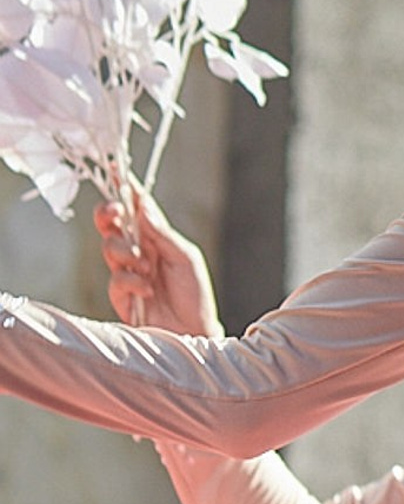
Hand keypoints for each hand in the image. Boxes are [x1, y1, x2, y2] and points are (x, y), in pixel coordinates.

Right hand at [96, 185, 220, 335]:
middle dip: (109, 215)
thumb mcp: (185, 257)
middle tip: (115, 214)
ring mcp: (127, 273)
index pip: (136, 210)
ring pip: (110, 248)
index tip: (116, 170)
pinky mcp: (120, 295)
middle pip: (111, 224)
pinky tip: (148, 290)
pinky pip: (115, 279)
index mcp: (156, 239)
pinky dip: (132, 282)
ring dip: (129, 255)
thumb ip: (161, 232)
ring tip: (148, 269)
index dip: (124, 191)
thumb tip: (142, 204)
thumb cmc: (195, 295)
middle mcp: (139, 252)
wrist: (195, 332)